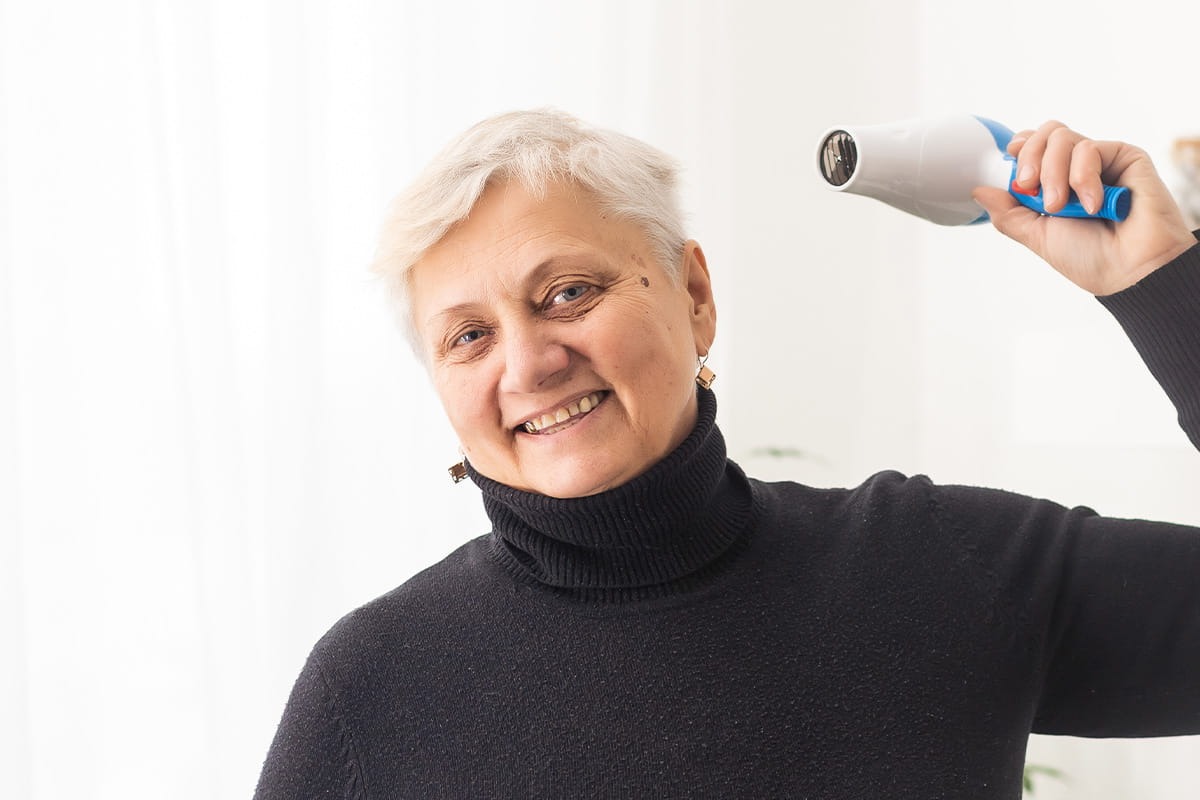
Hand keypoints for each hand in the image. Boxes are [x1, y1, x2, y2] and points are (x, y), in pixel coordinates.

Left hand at [971, 120, 1196, 294]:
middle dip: (1030, 159)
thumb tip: (980, 190)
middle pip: (1046, 134)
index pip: (1034, 147)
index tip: (1014, 173)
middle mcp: (1078, 168)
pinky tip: (1090, 204)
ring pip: (1062, 137)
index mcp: (1057, 183)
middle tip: (1030, 188)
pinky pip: (1090, 147)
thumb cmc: (1090, 258)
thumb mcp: (1036, 235)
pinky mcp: (1125, 157)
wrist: (1128, 271)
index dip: (1020, 150)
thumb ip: (1008, 212)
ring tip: (1060, 206)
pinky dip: (1082, 176)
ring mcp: (1102, 161)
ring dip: (1053, 173)